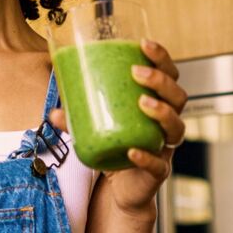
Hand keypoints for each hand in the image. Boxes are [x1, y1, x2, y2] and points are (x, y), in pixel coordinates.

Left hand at [48, 38, 187, 220]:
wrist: (121, 190)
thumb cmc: (114, 148)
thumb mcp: (94, 128)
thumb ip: (75, 119)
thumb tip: (53, 113)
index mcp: (156, 104)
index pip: (169, 76)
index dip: (162, 59)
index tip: (144, 43)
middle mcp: (166, 124)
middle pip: (179, 97)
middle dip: (161, 81)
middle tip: (137, 72)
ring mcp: (165, 148)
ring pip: (176, 128)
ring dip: (162, 112)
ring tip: (143, 103)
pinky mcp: (158, 173)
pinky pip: (158, 164)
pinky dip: (147, 157)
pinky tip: (133, 151)